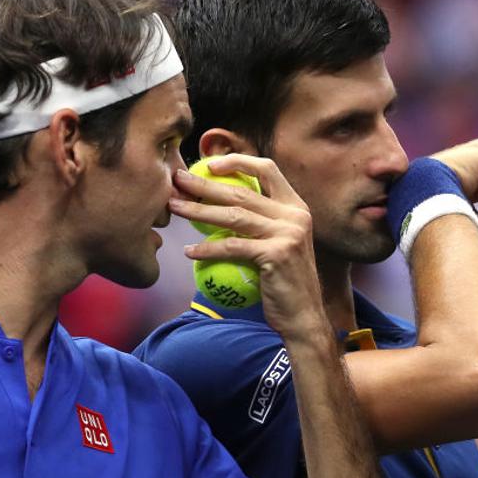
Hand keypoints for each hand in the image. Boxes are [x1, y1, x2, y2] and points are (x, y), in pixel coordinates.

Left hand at [170, 155, 327, 339]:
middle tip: (178, 181)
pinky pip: (232, 247)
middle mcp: (294, 215)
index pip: (267, 169)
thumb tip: (220, 204)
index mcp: (295, 206)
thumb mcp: (279, 244)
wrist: (302, 316)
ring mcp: (287, 234)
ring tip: (175, 208)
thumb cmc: (283, 282)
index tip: (209, 163)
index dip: (238, 161)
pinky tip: (189, 251)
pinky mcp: (277, 255)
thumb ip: (261, 222)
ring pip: (233, 216)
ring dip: (198, 211)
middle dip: (205, 184)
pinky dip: (207, 248)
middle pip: (241, 191)